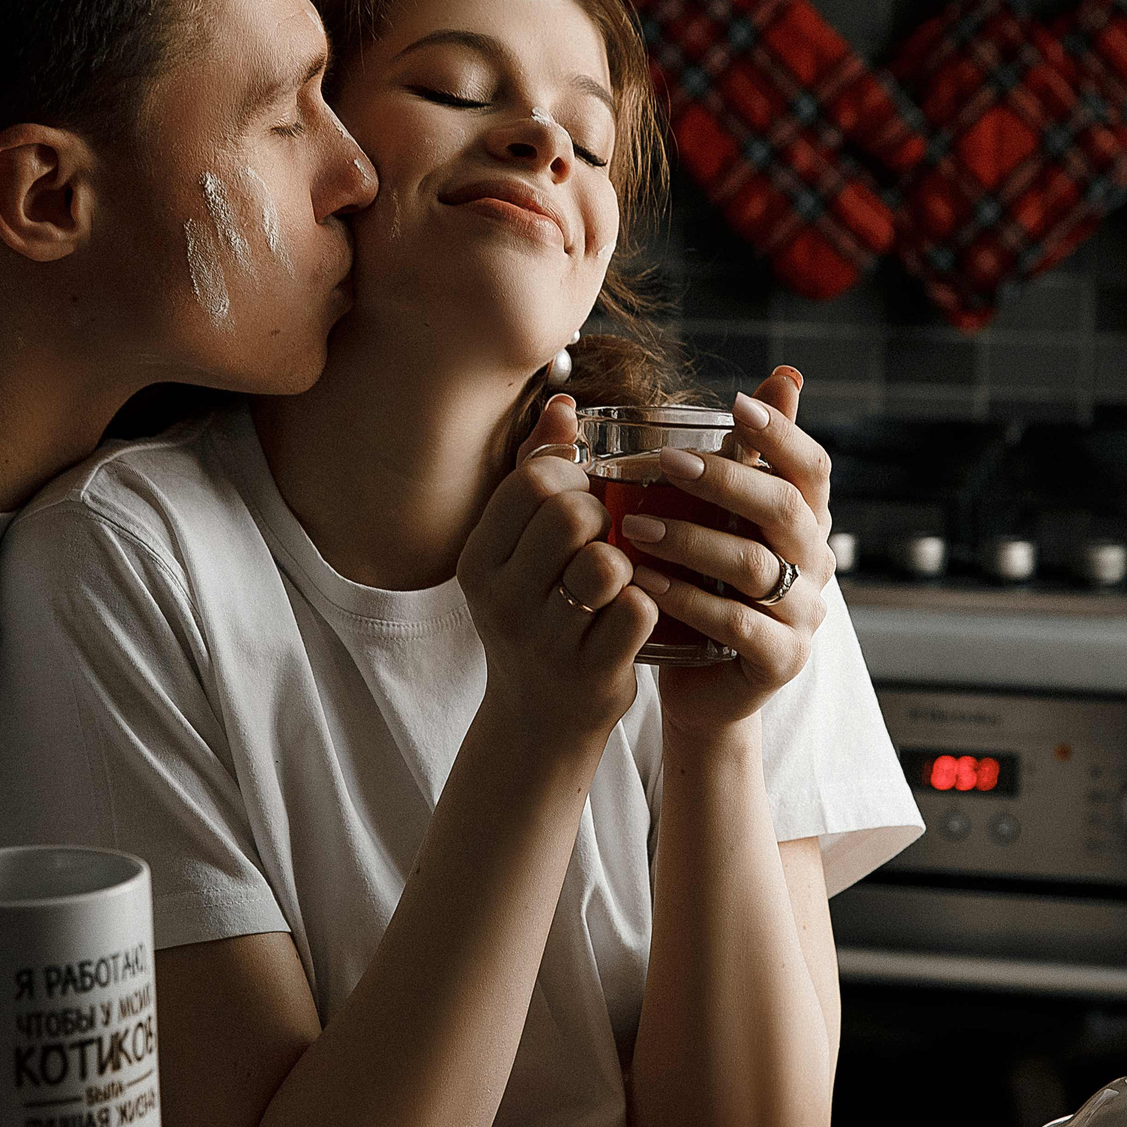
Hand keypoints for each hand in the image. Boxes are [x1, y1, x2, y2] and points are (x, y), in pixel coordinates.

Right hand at [457, 394, 656, 745]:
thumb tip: (565, 404)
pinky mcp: (590, 673)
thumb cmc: (537, 616)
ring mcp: (544, 639)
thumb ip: (537, 475)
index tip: (581, 499)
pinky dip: (648, 604)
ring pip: (607, 562)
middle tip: (606, 536)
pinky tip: (637, 612)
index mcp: (478, 560)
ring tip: (620, 575)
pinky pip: (639, 610)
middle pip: (571, 514)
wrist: (537, 722)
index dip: (572, 479)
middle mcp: (500, 599)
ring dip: (627, 561)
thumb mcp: (516, 553)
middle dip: (602, 515)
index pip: (531, 483)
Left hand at [619, 368, 833, 738]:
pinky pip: (736, 626)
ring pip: (755, 567)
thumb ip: (736, 455)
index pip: (812, 466)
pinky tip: (642, 582)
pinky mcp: (781, 660)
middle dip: (726, 480)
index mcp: (804, 520)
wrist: (701, 684)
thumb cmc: (704, 585)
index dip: (782, 433)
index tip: (736, 404)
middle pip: (786, 510)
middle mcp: (815, 562)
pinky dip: (686, 600)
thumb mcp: (715, 519)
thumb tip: (775, 373)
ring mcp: (804, 614)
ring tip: (636, 527)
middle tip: (666, 461)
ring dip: (692, 541)